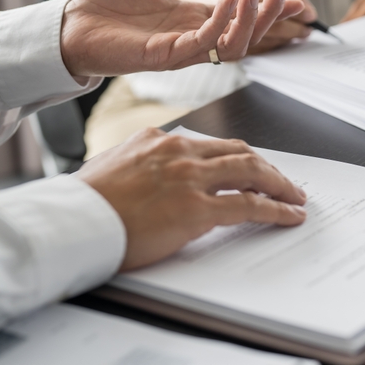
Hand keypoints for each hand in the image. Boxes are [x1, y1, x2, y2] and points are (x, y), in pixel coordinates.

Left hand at [60, 0, 305, 76]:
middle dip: (270, 15)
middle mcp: (191, 38)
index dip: (266, 8)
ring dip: (251, 22)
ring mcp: (181, 50)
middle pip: (246, 34)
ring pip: (233, 45)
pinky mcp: (165, 56)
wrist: (66, 25)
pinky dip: (221, 25)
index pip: (238, 18)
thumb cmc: (98, 4)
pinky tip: (229, 3)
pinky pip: (204, 45)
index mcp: (189, 20)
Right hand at [76, 128, 307, 270]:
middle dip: (269, 168)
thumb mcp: (113, 169)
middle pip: (241, 153)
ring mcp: (190, 179)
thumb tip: (162, 181)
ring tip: (296, 198)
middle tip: (286, 182)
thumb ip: (144, 167)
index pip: (213, 145)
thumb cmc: (82, 206)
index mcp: (159, 140)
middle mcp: (179, 152)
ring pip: (253, 174)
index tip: (254, 168)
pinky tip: (290, 216)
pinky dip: (277, 210)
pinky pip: (250, 206)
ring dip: (281, 186)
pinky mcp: (196, 210)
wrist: (68, 225)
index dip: (241, 158)